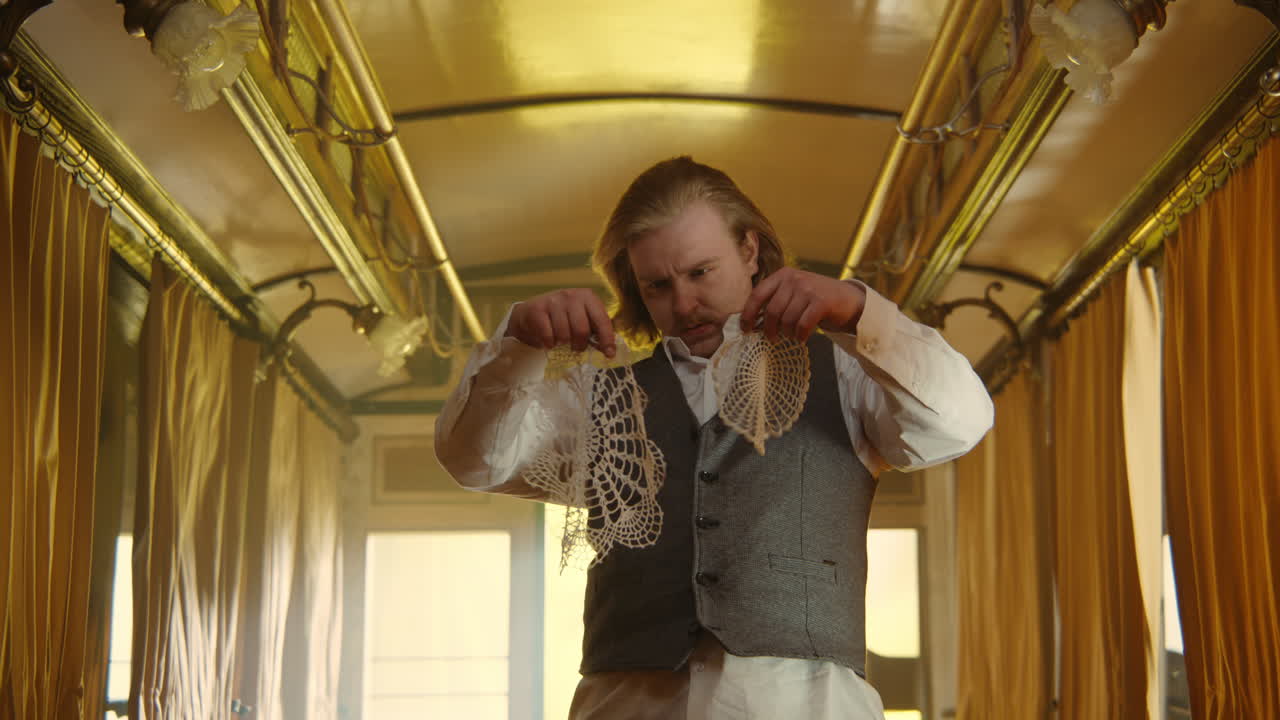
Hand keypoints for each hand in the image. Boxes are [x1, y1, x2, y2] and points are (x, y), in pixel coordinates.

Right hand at [506, 288, 616, 357]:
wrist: (530, 313)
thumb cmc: (562, 317)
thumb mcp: (581, 319)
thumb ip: (595, 331)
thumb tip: (609, 350)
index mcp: (587, 296)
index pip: (601, 319)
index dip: (607, 339)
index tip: (609, 354)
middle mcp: (571, 295)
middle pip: (582, 330)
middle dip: (580, 344)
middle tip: (576, 347)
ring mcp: (553, 301)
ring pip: (564, 335)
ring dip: (563, 343)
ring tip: (560, 339)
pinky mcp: (537, 309)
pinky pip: (548, 336)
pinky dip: (549, 344)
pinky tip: (549, 340)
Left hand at [739, 269, 865, 341]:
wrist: (849, 300)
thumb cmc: (816, 300)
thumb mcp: (793, 292)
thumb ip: (775, 300)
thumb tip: (752, 322)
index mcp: (782, 275)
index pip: (757, 295)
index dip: (748, 314)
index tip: (746, 329)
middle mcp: (794, 279)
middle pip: (772, 311)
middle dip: (769, 329)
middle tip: (772, 338)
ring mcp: (808, 289)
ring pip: (787, 320)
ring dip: (788, 333)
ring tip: (792, 336)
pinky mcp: (821, 302)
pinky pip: (802, 325)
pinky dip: (800, 335)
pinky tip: (802, 338)